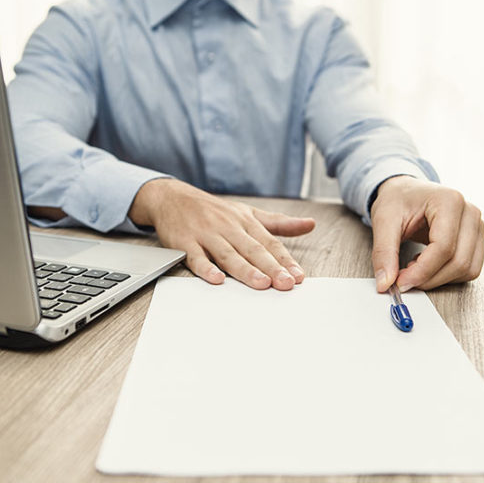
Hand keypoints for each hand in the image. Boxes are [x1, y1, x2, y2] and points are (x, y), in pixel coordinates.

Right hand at [129, 179, 314, 290]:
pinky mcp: (185, 243)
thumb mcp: (249, 213)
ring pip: (229, 254)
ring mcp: (207, 235)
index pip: (270, 243)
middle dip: (271, 268)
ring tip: (261, 283)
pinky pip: (196, 257)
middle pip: (253, 250)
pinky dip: (206, 268)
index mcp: (246, 222)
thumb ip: (279, 223)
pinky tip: (216, 279)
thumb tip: (310, 224)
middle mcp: (229, 228)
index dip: (285, 260)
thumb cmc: (214, 211)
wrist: (173, 198)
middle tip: (286, 283)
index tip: (298, 276)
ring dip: (245, 270)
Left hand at [370, 176, 483, 292]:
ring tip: (414, 265)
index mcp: (450, 201)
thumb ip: (384, 252)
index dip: (422, 271)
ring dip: (438, 278)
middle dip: (429, 278)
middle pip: (458, 262)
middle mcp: (470, 213)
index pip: (444, 247)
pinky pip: (469, 269)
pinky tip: (427, 264)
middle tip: (403, 278)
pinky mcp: (476, 240)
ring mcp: (477, 227)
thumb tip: (385, 284)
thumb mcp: (383, 221)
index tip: (400, 282)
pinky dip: (447, 275)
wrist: (406, 192)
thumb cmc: (398, 199)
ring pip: (467, 269)